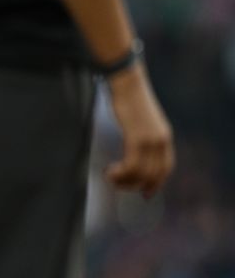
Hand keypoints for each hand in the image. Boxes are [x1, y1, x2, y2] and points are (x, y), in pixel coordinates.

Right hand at [104, 65, 173, 197]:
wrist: (127, 84)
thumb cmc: (129, 100)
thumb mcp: (141, 121)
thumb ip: (143, 136)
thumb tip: (136, 150)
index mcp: (165, 137)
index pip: (166, 168)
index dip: (156, 183)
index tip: (145, 193)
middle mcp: (162, 141)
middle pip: (153, 174)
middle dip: (135, 185)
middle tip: (117, 184)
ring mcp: (151, 140)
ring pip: (141, 173)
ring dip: (124, 180)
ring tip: (110, 177)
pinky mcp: (137, 138)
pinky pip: (132, 165)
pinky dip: (120, 173)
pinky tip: (110, 170)